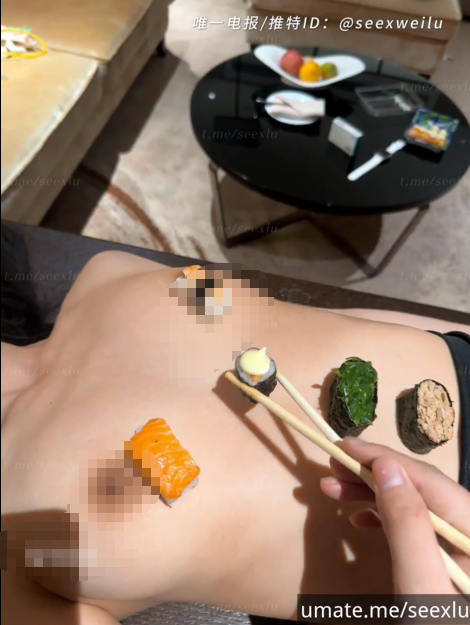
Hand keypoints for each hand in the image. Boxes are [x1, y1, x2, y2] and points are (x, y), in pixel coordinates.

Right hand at [320, 438, 469, 593]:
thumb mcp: (420, 583)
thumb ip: (407, 525)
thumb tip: (385, 467)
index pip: (426, 479)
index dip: (383, 457)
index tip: (344, 446)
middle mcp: (468, 529)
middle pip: (418, 488)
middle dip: (371, 473)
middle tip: (332, 464)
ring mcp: (457, 545)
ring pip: (411, 504)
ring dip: (370, 493)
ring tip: (333, 488)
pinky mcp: (444, 560)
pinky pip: (413, 527)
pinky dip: (383, 519)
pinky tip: (357, 520)